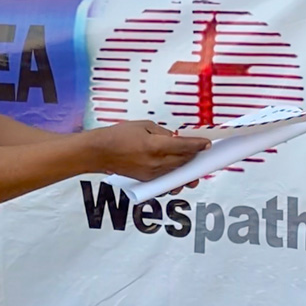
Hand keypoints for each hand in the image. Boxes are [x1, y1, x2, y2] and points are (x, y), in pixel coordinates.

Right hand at [91, 121, 209, 181]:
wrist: (99, 152)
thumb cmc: (118, 135)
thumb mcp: (144, 125)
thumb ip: (163, 133)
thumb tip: (175, 139)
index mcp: (155, 146)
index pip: (184, 147)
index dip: (198, 145)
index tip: (206, 144)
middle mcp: (155, 163)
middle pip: (183, 161)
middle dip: (194, 156)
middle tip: (202, 151)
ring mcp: (151, 174)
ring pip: (176, 171)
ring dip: (186, 166)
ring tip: (193, 161)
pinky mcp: (147, 180)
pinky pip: (166, 177)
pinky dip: (174, 172)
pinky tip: (177, 167)